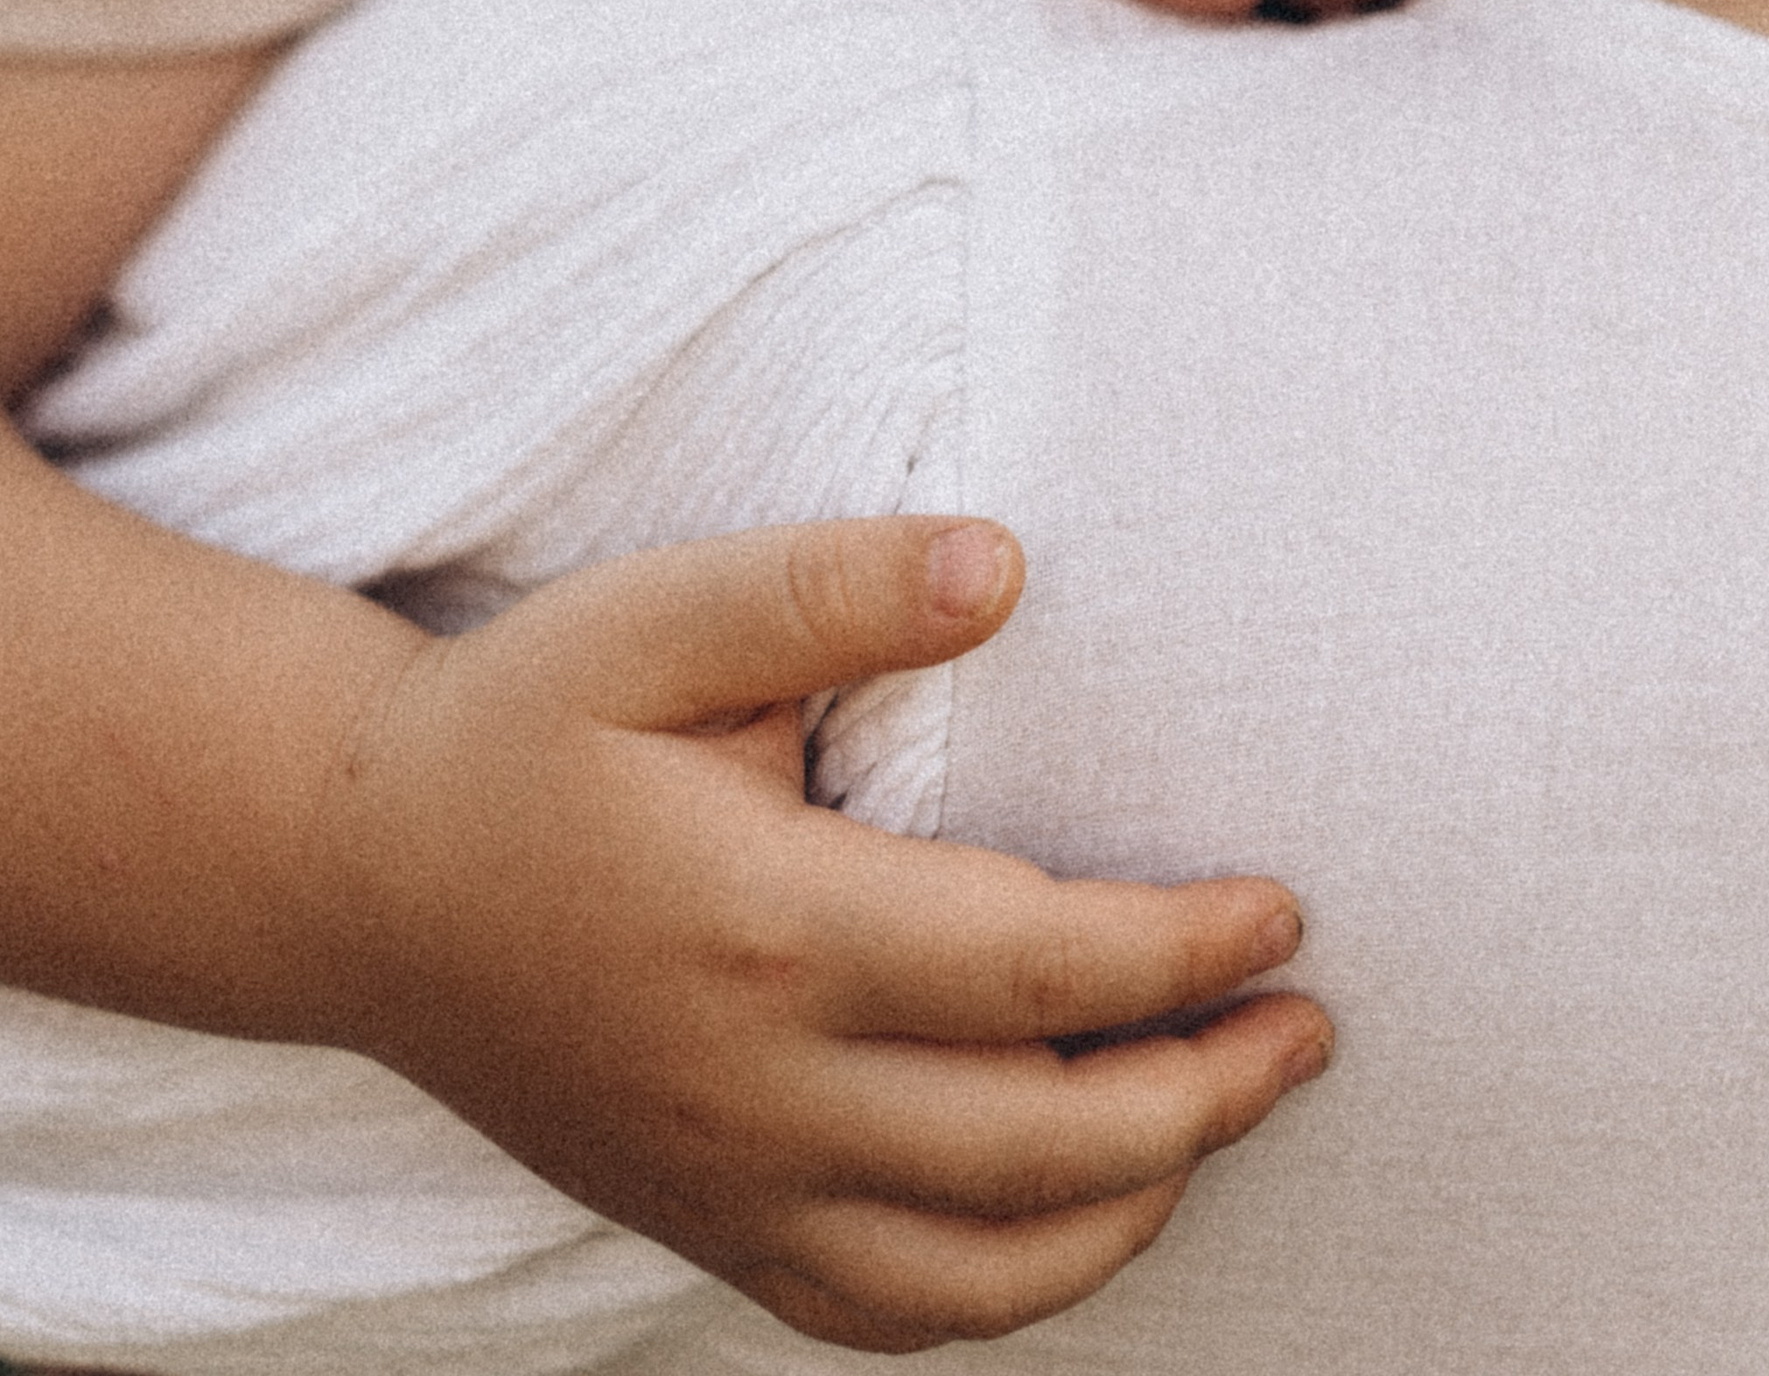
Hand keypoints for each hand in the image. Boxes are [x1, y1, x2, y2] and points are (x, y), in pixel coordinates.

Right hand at [304, 517, 1328, 1351]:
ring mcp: (731, 1184)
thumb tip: (1005, 564)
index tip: (1285, 907)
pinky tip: (1079, 1209)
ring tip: (1226, 1110)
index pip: (1042, 972)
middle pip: (1044, 1144)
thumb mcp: (663, 614)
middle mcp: (761, 1091)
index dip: (1188, 950)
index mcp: (773, 931)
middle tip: (1309, 1024)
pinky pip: (884, 1314)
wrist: (362, 876)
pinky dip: (1009, 1289)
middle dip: (1208, 1092)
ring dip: (1134, 1206)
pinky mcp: (706, 1226)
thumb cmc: (527, 728)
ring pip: (980, 1271)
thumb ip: (838, 584)